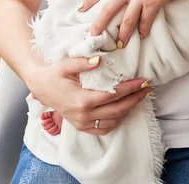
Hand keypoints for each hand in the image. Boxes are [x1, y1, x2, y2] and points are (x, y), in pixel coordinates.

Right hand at [27, 57, 151, 134]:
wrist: (40, 86)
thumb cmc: (53, 73)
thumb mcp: (66, 65)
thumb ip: (83, 62)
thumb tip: (99, 59)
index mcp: (81, 100)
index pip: (113, 95)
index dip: (130, 88)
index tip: (143, 81)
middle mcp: (83, 115)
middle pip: (117, 109)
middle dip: (135, 98)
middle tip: (147, 88)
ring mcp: (82, 123)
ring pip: (112, 121)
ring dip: (128, 109)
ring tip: (139, 96)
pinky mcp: (81, 127)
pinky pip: (103, 129)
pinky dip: (116, 121)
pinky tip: (124, 110)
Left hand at [79, 0, 188, 45]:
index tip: (82, 7)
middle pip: (109, 8)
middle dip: (99, 24)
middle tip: (92, 35)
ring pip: (127, 19)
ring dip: (122, 33)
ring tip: (119, 44)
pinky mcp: (154, 4)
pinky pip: (146, 20)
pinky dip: (144, 29)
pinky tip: (143, 35)